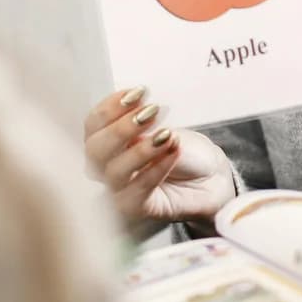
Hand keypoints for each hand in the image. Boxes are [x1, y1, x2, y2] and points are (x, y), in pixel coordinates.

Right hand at [83, 88, 237, 226]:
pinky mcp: (136, 208)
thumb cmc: (181, 148)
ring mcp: (119, 189)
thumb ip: (143, 122)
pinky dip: (155, 169)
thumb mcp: (162, 125)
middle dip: (121, 129)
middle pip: (95, 150)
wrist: (208, 174)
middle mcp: (106, 166)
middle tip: (150, 113)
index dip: (110, 107)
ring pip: (114, 172)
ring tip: (167, 135)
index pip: (93, 125)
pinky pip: (137, 191)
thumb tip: (135, 111)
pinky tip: (173, 153)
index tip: (138, 93)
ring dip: (141, 150)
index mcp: (107, 140)